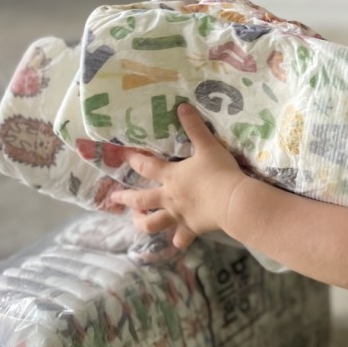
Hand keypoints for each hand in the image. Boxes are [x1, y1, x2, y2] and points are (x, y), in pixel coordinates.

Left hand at [112, 103, 247, 247]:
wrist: (232, 201)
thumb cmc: (219, 172)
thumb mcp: (208, 146)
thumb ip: (195, 127)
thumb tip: (182, 105)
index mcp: (171, 177)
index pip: (146, 167)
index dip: (134, 160)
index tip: (123, 156)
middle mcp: (169, 198)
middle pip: (141, 199)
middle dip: (126, 198)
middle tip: (115, 197)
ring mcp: (179, 216)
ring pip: (153, 224)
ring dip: (143, 222)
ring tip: (138, 220)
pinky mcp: (191, 229)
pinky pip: (180, 239)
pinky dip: (177, 240)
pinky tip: (176, 241)